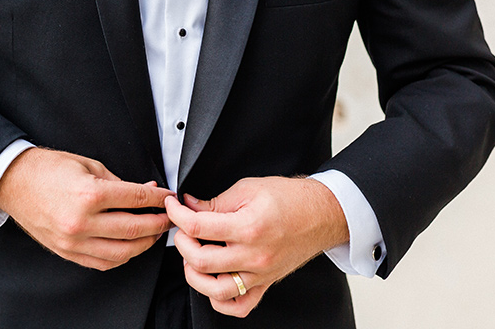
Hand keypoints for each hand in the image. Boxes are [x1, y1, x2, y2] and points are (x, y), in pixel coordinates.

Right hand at [0, 147, 173, 269]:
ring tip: (154, 233)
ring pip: (122, 252)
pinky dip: (122, 257)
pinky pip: (103, 263)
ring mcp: (74, 241)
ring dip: (145, 244)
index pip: (136, 198)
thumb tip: (146, 189)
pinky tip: (130, 246)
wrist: (13, 181)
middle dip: (159, 223)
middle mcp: (82, 222)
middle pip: (135, 228)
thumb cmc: (46, 169)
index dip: (158, 198)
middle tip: (169, 217)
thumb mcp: (88, 165)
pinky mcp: (67, 252)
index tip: (168, 197)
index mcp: (89, 194)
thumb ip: (120, 181)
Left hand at [164, 177, 348, 317]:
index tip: (173, 206)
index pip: (198, 226)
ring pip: (216, 291)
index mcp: (249, 226)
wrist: (322, 213)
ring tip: (193, 256)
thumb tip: (189, 207)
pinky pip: (239, 306)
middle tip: (182, 228)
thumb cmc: (290, 198)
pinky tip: (212, 281)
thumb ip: (216, 202)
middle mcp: (254, 255)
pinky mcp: (266, 283)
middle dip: (182, 242)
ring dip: (195, 274)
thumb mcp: (248, 188)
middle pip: (201, 260)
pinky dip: (220, 301)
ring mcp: (260, 273)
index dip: (177, 214)